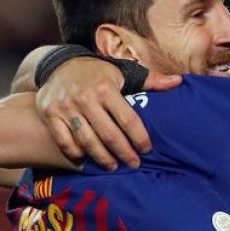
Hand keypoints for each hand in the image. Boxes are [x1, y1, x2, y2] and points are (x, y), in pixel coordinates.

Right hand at [37, 57, 180, 169]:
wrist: (57, 64)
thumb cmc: (97, 72)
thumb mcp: (123, 71)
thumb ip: (150, 80)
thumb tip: (179, 82)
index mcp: (106, 87)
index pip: (128, 119)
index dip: (139, 138)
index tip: (147, 150)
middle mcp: (85, 98)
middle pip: (109, 134)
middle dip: (124, 153)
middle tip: (133, 164)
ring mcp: (66, 107)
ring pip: (87, 141)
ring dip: (102, 158)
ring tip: (112, 166)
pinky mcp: (50, 114)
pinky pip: (64, 141)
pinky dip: (75, 154)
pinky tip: (86, 161)